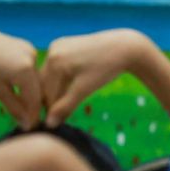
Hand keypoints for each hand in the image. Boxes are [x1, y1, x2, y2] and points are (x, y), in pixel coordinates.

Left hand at [0, 23, 44, 126]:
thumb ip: (15, 108)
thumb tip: (27, 124)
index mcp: (25, 70)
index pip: (36, 99)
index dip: (33, 116)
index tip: (28, 128)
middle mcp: (31, 57)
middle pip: (37, 88)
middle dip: (31, 104)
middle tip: (24, 121)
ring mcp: (29, 49)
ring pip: (34, 78)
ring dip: (29, 92)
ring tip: (18, 105)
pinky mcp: (25, 46)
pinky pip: (30, 68)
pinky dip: (25, 79)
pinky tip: (16, 88)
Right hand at [41, 29, 156, 122]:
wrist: (124, 47)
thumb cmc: (106, 69)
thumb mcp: (84, 89)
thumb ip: (66, 107)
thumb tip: (49, 124)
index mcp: (54, 61)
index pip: (46, 93)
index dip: (50, 111)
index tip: (55, 125)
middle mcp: (52, 50)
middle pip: (45, 84)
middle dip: (52, 100)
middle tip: (60, 118)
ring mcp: (57, 46)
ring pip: (50, 76)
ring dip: (56, 90)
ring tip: (66, 105)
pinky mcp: (64, 45)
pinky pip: (56, 67)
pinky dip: (60, 79)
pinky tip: (70, 88)